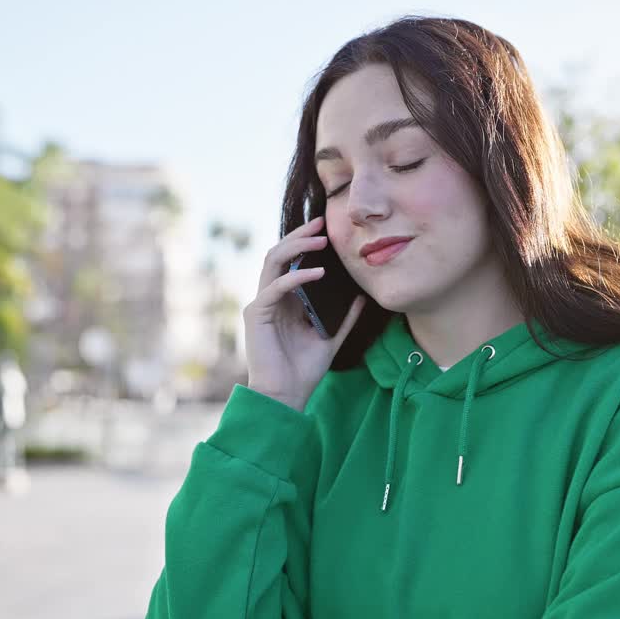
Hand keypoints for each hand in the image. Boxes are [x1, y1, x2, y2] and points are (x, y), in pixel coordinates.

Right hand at [242, 215, 366, 411]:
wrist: (286, 396)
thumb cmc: (304, 371)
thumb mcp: (332, 338)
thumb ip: (344, 318)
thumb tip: (362, 297)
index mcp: (285, 301)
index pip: (292, 262)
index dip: (305, 243)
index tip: (327, 230)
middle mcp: (270, 298)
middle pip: (280, 254)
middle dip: (300, 235)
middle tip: (322, 222)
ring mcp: (261, 304)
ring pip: (273, 262)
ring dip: (295, 246)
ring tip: (319, 239)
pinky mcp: (257, 314)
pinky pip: (275, 287)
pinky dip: (297, 277)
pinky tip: (318, 272)